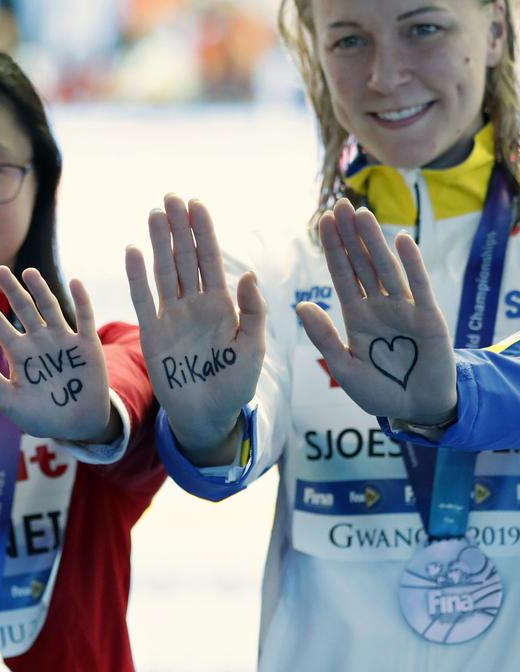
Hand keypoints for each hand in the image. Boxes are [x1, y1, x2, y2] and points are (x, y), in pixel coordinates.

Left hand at [0, 266, 113, 441]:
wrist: (77, 427)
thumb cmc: (41, 416)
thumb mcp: (9, 402)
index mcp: (19, 353)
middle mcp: (38, 341)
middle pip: (23, 309)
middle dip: (11, 290)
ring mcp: (63, 341)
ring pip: (50, 308)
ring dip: (40, 289)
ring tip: (28, 272)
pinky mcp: (86, 345)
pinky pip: (85, 318)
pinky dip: (81, 300)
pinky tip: (75, 282)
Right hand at [125, 195, 265, 463]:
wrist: (208, 416)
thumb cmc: (235, 385)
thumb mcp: (253, 349)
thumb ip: (253, 312)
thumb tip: (247, 275)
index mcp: (222, 306)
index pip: (211, 260)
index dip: (203, 232)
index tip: (197, 204)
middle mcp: (195, 305)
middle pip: (184, 258)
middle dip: (179, 228)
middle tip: (171, 197)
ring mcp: (172, 317)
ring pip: (164, 272)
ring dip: (159, 243)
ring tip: (154, 214)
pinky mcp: (153, 334)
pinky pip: (143, 300)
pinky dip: (137, 276)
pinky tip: (133, 251)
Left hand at [297, 199, 455, 425]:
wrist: (415, 409)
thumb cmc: (378, 390)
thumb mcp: (343, 367)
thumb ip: (323, 337)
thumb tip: (300, 307)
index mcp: (356, 316)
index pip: (341, 274)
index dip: (332, 248)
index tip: (323, 221)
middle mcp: (379, 306)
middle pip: (361, 263)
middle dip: (350, 235)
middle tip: (340, 204)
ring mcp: (404, 309)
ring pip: (386, 268)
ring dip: (374, 241)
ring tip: (362, 214)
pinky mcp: (428, 318)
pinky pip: (419, 286)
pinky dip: (412, 263)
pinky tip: (402, 240)